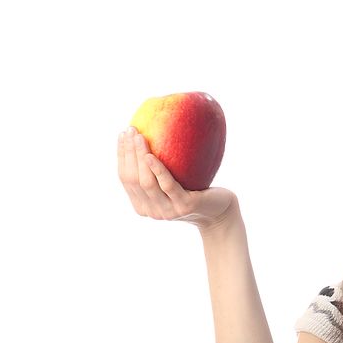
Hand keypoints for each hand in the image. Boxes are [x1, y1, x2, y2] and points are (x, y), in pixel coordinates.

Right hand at [118, 126, 236, 230]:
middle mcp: (152, 211)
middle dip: (128, 152)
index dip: (121, 155)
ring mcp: (167, 211)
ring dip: (139, 156)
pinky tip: (150, 156)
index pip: (125, 178)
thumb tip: (144, 133)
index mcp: (142, 205)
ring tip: (139, 136)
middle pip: (132, 179)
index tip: (122, 134)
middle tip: (130, 130)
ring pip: (146, 182)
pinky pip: (167, 185)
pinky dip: (157, 169)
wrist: (220, 210)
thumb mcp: (171, 180)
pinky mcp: (184, 206)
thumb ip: (155, 169)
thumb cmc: (194, 189)